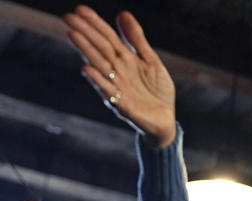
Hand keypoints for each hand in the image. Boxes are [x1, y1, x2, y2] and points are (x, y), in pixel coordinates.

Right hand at [64, 5, 175, 146]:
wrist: (165, 121)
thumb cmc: (156, 91)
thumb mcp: (151, 61)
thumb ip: (137, 40)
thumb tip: (123, 14)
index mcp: (125, 60)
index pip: (108, 38)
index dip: (95, 24)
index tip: (80, 9)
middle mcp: (117, 72)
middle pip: (100, 49)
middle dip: (85, 33)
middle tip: (68, 17)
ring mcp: (118, 88)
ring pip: (100, 66)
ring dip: (87, 51)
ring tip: (73, 35)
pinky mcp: (123, 105)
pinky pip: (109, 92)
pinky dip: (98, 81)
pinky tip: (87, 69)